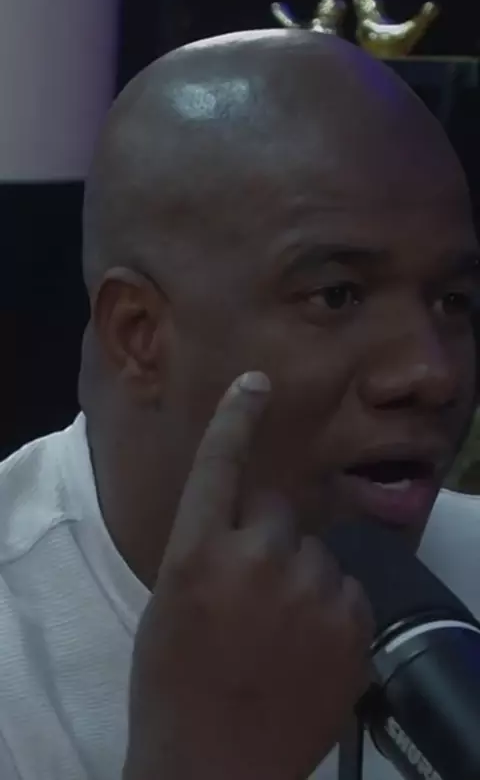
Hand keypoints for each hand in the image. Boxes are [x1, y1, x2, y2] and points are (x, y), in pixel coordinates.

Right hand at [124, 372, 373, 779]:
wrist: (214, 770)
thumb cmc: (173, 687)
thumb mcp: (170, 604)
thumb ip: (206, 551)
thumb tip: (241, 522)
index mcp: (197, 552)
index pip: (221, 465)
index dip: (238, 419)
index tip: (256, 385)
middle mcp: (257, 558)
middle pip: (279, 510)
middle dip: (267, 535)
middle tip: (252, 586)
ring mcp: (310, 590)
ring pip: (315, 553)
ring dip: (300, 577)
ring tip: (279, 632)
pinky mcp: (352, 623)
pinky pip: (346, 590)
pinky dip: (331, 610)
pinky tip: (307, 650)